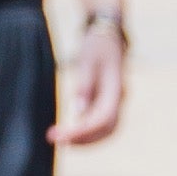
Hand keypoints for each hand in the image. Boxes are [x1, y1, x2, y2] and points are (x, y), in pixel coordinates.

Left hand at [53, 15, 126, 147]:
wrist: (107, 35)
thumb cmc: (96, 46)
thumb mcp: (87, 61)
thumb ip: (85, 86)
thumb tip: (79, 112)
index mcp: (116, 89)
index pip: (101, 120)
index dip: (82, 132)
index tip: (60, 137)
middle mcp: (119, 99)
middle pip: (107, 130)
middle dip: (84, 140)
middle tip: (57, 140)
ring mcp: (115, 102)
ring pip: (105, 130)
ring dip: (86, 139)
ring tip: (61, 139)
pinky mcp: (107, 102)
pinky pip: (100, 123)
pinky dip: (87, 131)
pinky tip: (70, 133)